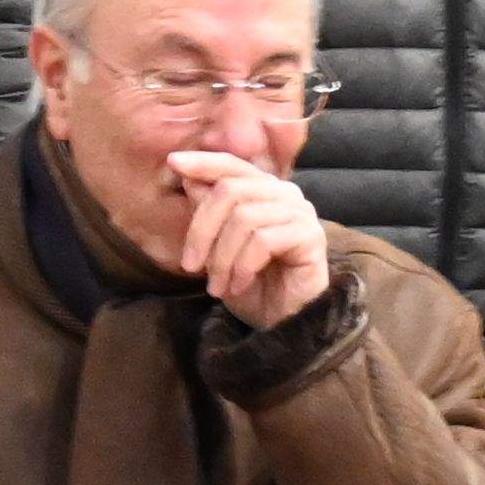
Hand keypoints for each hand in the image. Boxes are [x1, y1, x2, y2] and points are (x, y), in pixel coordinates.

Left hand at [163, 148, 330, 329]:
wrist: (279, 322)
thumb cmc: (247, 282)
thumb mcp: (216, 246)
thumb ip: (207, 210)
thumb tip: (187, 177)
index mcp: (263, 190)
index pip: (231, 165)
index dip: (203, 162)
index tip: (173, 162)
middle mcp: (285, 194)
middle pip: (230, 190)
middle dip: (201, 230)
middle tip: (190, 266)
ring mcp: (301, 213)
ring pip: (244, 218)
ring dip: (221, 257)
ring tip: (217, 285)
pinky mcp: (311, 237)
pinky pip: (263, 240)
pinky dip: (243, 266)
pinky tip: (239, 285)